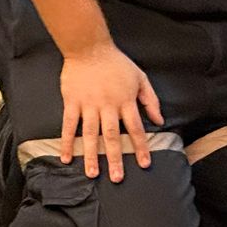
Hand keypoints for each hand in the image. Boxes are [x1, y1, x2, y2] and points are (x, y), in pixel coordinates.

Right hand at [61, 42, 163, 181]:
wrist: (89, 47)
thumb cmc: (116, 63)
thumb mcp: (140, 78)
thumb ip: (150, 100)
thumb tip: (159, 120)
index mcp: (125, 100)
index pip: (135, 128)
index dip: (141, 146)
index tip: (145, 163)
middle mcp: (107, 105)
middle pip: (112, 136)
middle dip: (115, 158)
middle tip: (117, 178)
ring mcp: (88, 104)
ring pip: (90, 134)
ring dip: (92, 155)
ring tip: (92, 174)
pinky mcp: (72, 102)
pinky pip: (69, 125)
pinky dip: (67, 142)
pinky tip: (67, 157)